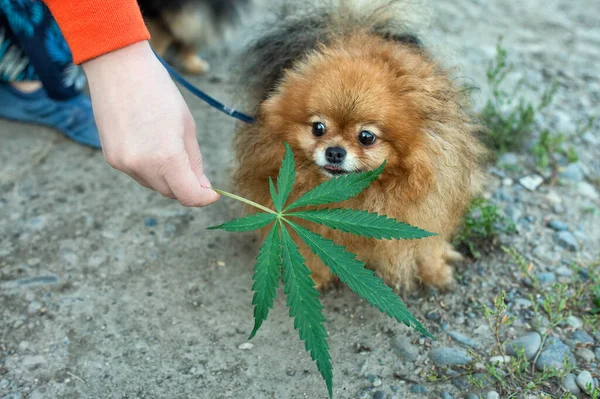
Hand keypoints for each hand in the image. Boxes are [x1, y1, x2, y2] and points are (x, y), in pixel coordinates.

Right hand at [82, 41, 218, 206]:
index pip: (188, 196)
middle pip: (171, 192)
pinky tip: (150, 144)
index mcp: (167, 157)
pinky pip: (137, 174)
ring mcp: (124, 164)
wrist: (118, 67)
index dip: (203, 198)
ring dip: (167, 177)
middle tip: (196, 171)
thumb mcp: (187, 126)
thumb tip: (201, 186)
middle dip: (186, 186)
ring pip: (153, 185)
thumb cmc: (158, 91)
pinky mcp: (112, 158)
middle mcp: (143, 166)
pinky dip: (149, 168)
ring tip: (169, 148)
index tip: (212, 194)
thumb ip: (194, 161)